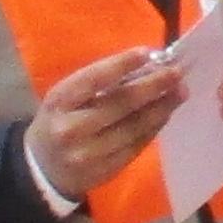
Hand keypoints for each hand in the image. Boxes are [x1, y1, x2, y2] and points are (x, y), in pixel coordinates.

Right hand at [22, 46, 180, 210]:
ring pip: (134, 128)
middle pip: (120, 104)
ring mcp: (89, 154)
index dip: (121, 64)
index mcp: (59, 102)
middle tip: (177, 73)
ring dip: (161, 108)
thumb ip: (98, 83)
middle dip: (153, 86)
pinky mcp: (106, 171)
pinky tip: (165, 114)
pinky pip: (136, 146)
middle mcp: (72, 128)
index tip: (148, 52)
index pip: (93, 79)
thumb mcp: (66, 98)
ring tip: (180, 92)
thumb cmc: (59, 120)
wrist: (43, 169)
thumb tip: (145, 66)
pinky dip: (154, 128)